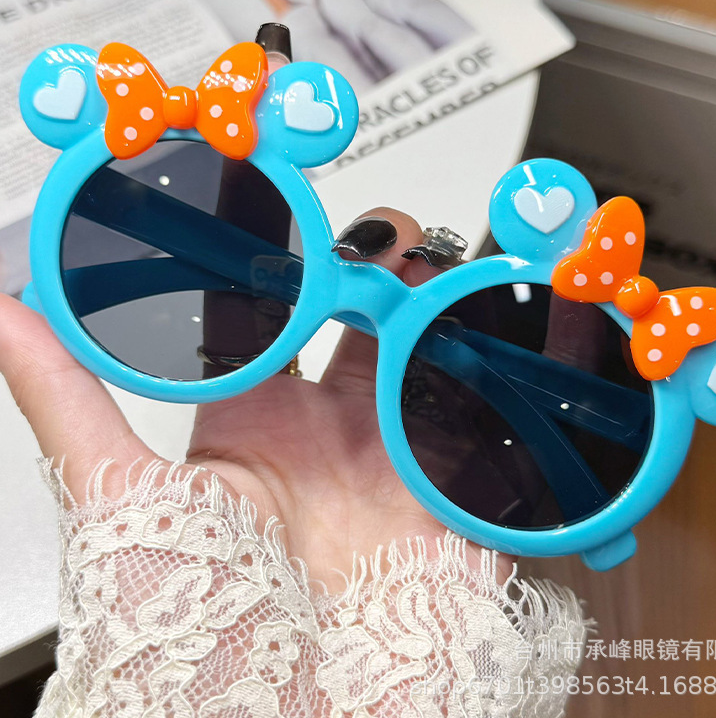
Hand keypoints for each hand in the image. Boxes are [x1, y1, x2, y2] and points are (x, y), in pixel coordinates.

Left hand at [0, 208, 514, 588]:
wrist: (282, 712)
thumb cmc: (192, 621)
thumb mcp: (123, 497)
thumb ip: (71, 398)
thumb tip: (4, 315)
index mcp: (258, 424)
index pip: (280, 320)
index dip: (292, 262)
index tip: (298, 209)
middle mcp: (332, 437)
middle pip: (369, 327)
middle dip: (384, 272)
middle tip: (391, 237)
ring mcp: (398, 465)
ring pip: (433, 362)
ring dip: (444, 316)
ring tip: (451, 271)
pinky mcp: (455, 503)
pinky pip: (490, 433)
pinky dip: (501, 389)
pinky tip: (504, 342)